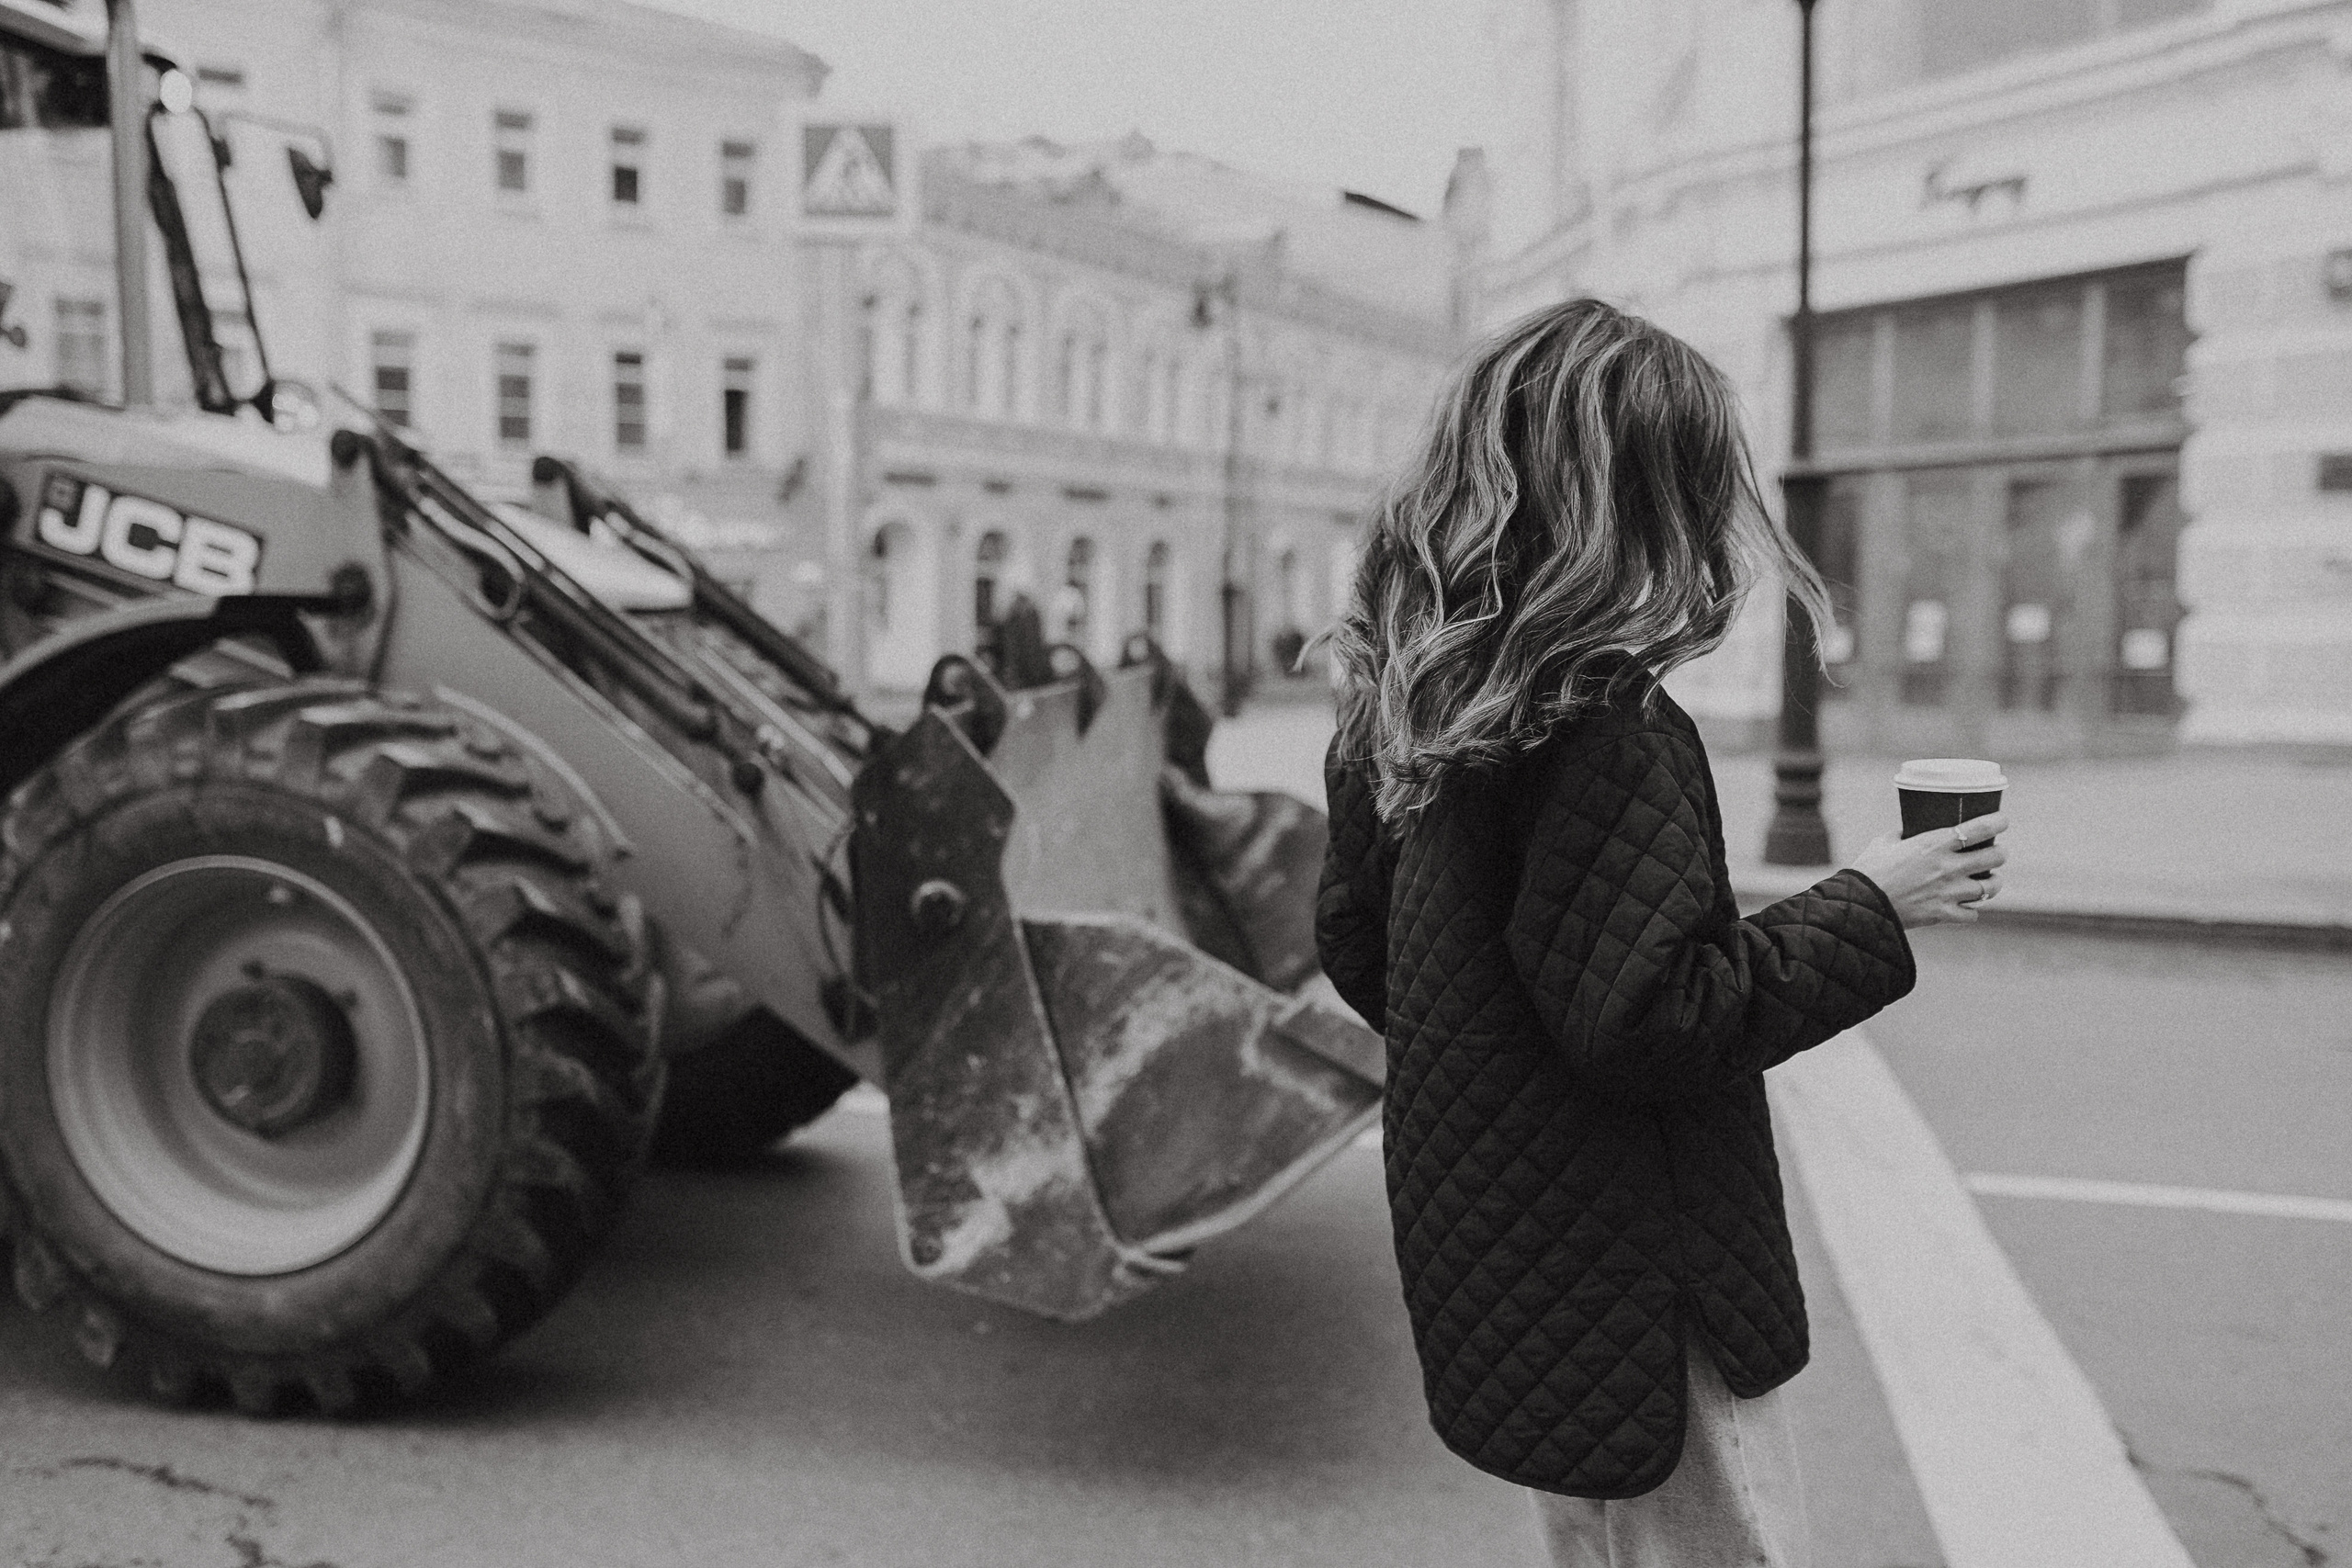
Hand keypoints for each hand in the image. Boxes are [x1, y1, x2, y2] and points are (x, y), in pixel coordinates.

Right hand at [1844, 813, 2008, 928]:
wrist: (1859, 905)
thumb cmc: (1867, 870)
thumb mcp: (1883, 843)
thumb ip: (1901, 836)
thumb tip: (1908, 831)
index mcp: (1934, 844)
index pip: (1980, 828)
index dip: (1998, 822)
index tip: (2001, 821)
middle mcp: (1948, 867)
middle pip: (1995, 857)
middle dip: (1999, 853)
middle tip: (1995, 853)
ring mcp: (1949, 893)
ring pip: (1991, 887)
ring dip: (1993, 882)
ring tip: (1989, 881)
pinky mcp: (1943, 914)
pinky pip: (1973, 914)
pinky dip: (1971, 910)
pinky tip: (1966, 906)